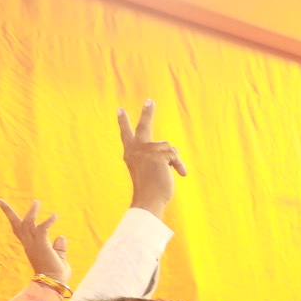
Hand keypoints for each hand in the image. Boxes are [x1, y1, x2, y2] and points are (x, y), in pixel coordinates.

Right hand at [0, 199, 70, 283]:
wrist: (53, 284)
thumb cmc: (55, 273)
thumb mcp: (58, 257)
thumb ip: (59, 247)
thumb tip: (61, 237)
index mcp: (30, 246)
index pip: (19, 230)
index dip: (13, 220)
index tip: (7, 212)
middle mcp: (29, 244)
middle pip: (15, 225)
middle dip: (7, 212)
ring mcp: (34, 244)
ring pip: (27, 224)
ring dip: (32, 212)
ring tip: (36, 202)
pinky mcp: (41, 245)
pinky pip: (43, 229)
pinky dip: (48, 221)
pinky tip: (54, 216)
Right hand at [119, 99, 188, 216]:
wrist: (149, 199)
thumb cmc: (151, 190)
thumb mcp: (150, 171)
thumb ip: (155, 158)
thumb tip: (172, 153)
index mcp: (130, 153)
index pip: (126, 135)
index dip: (123, 122)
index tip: (120, 110)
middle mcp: (135, 149)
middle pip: (143, 126)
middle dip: (147, 113)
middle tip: (150, 101)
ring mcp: (146, 150)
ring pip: (169, 147)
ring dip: (175, 161)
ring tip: (172, 173)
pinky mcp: (158, 153)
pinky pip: (175, 155)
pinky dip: (179, 165)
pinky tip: (179, 174)